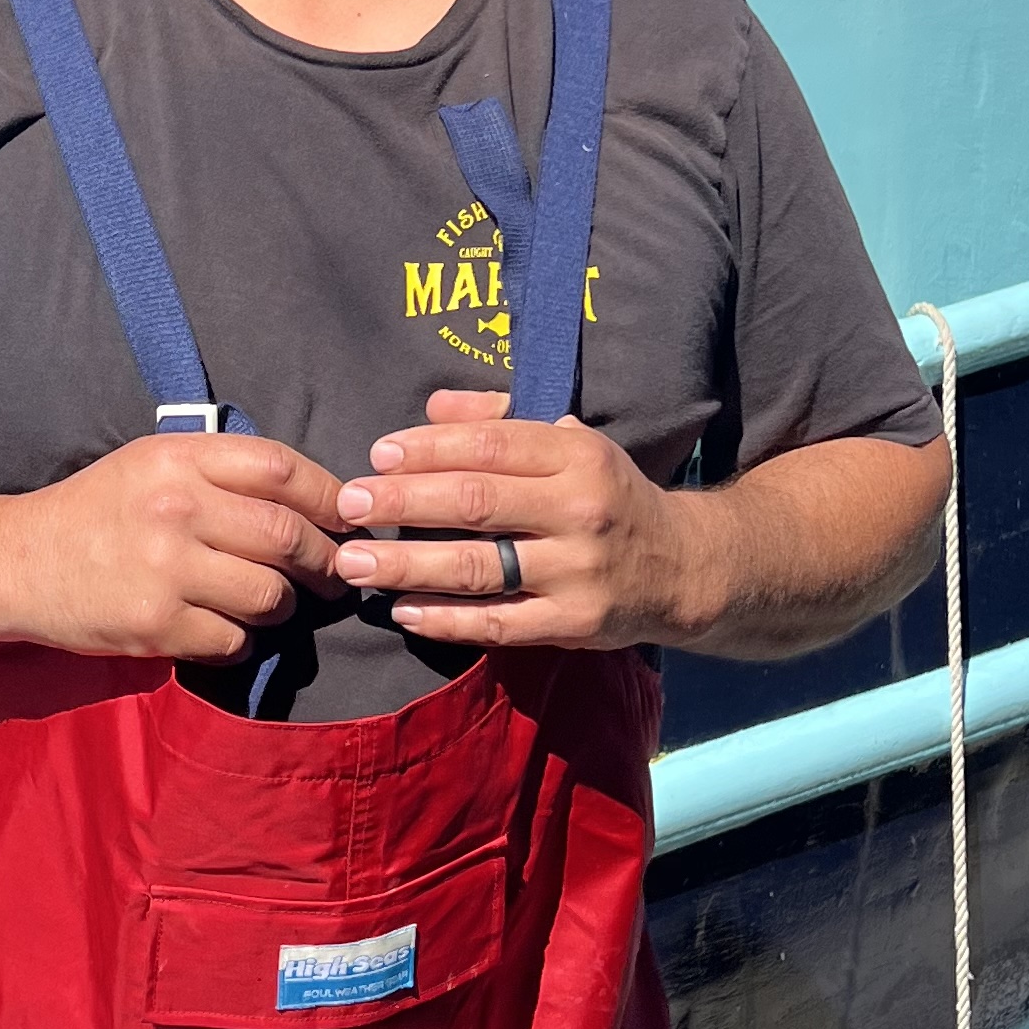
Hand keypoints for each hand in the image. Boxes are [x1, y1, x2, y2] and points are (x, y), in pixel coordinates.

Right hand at [0, 432, 347, 663]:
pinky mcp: (155, 625)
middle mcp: (174, 509)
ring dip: (283, 606)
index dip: (328, 496)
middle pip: (287, 537)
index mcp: (178, 459)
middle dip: (323, 562)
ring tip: (270, 602)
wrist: (19, 562)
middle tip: (334, 575)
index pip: (281, 470)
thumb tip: (319, 500)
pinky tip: (223, 628)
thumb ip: (224, 471)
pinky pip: (234, 640)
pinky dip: (240, 640)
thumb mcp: (154, 464)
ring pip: (269, 596)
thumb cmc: (99, 510)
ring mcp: (165, 570)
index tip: (349, 516)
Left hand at [329, 393, 705, 650]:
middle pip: (477, 503)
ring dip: (408, 565)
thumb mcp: (571, 442)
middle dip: (403, 502)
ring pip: (479, 568)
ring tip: (355, 562)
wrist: (681, 567)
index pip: (492, 446)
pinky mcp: (574, 623)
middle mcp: (580, 510)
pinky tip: (403, 610)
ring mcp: (578, 572)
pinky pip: (498, 623)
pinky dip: (446, 620)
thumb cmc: (606, 494)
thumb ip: (500, 420)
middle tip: (347, 504)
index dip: (429, 448)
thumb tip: (432, 405)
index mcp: (578, 454)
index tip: (377, 456)